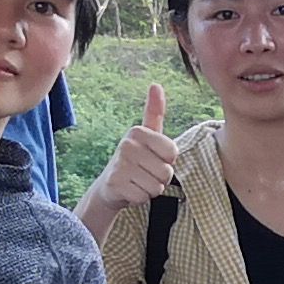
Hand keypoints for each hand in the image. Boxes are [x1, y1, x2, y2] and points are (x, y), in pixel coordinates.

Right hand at [88, 85, 178, 212]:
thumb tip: (156, 85)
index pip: (173, 152)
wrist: (110, 185)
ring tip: (138, 181)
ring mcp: (120, 164)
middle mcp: (126, 144)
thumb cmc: (136, 159)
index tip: (154, 158)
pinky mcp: (116, 184)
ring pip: (157, 186)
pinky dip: (141, 198)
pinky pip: (145, 197)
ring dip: (151, 188)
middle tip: (145, 172)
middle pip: (166, 171)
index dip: (168, 161)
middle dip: (160, 177)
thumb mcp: (147, 135)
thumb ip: (154, 112)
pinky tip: (131, 190)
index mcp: (137, 131)